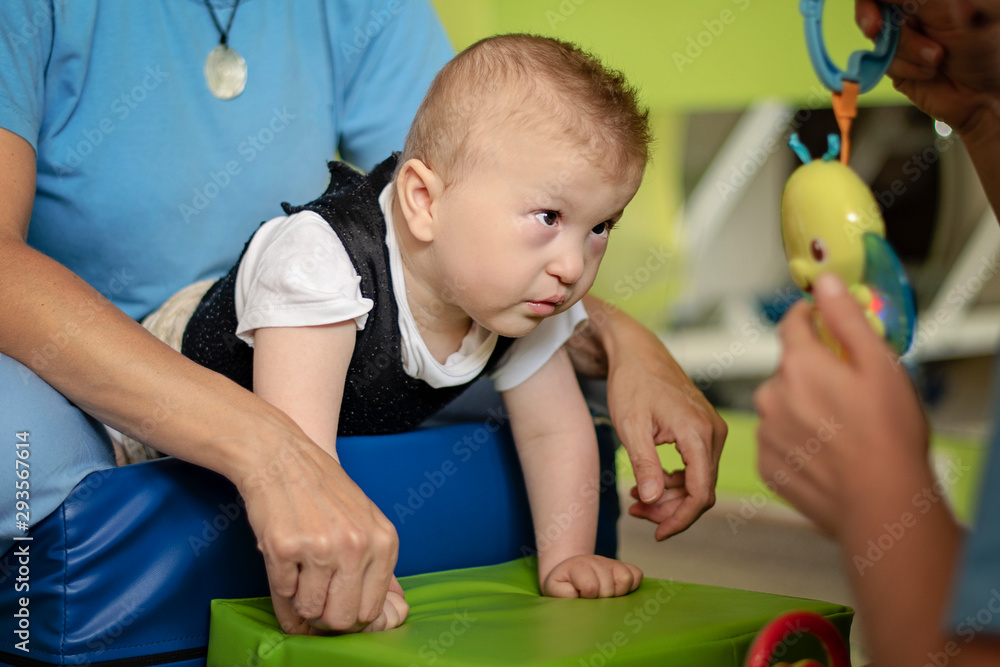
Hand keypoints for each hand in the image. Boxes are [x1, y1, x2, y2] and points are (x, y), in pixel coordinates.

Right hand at [237, 434, 399, 634]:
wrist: (282, 456)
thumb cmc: (324, 491)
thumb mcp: (366, 522)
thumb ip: (378, 568)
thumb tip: (394, 614)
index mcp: (384, 542)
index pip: (370, 610)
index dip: (349, 615)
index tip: (335, 605)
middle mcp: (356, 547)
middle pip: (342, 620)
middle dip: (324, 617)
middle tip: (313, 594)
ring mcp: (321, 548)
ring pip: (309, 610)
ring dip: (300, 598)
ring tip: (299, 567)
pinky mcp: (284, 548)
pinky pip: (282, 593)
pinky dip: (281, 583)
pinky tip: (285, 555)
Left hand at [541, 554, 642, 598]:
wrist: (570, 572)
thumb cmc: (563, 584)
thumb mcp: (553, 588)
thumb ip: (561, 592)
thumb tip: (576, 594)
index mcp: (579, 566)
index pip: (591, 586)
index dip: (587, 597)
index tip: (581, 597)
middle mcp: (597, 561)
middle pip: (609, 587)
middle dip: (601, 599)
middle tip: (592, 599)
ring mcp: (612, 563)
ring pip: (626, 579)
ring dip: (617, 593)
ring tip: (606, 597)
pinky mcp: (624, 566)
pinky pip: (637, 575)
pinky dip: (631, 586)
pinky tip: (617, 591)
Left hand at [600, 310, 726, 539]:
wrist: (638, 352)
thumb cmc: (632, 383)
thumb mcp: (631, 426)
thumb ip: (645, 465)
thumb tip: (651, 501)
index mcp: (698, 433)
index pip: (700, 494)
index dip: (680, 520)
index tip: (657, 535)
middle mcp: (713, 433)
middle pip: (701, 491)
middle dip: (669, 509)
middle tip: (635, 512)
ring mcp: (712, 430)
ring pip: (699, 481)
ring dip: (670, 496)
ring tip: (635, 498)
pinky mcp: (704, 429)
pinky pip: (697, 466)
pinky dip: (675, 480)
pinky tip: (649, 482)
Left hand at [753, 274, 928, 537]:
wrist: (880, 505)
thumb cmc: (888, 436)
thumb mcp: (879, 364)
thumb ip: (846, 317)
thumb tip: (824, 283)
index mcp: (799, 364)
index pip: (791, 324)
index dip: (808, 317)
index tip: (818, 319)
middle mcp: (771, 394)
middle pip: (788, 369)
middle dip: (812, 374)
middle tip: (848, 395)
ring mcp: (766, 433)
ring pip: (781, 407)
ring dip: (803, 410)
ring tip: (841, 432)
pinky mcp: (767, 465)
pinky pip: (778, 442)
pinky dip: (797, 444)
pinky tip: (826, 455)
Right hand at [856, 0, 999, 135]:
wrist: (986, 95)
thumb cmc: (986, 46)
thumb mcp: (949, 9)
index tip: (875, 9)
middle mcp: (917, 10)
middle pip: (874, 6)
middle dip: (874, 18)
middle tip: (874, 28)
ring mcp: (906, 36)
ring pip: (878, 35)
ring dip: (906, 49)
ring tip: (936, 58)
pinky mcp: (898, 62)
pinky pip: (883, 61)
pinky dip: (905, 67)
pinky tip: (928, 71)